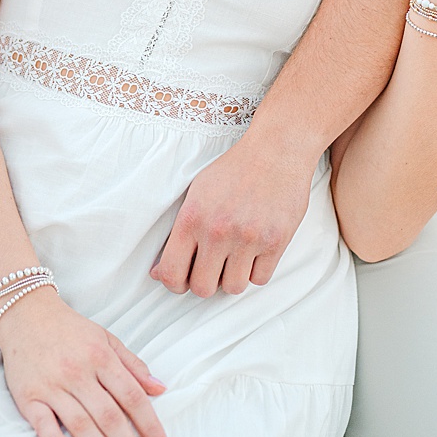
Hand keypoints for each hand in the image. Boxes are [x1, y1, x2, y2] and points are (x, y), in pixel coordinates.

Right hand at [0, 288, 168, 436]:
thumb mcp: (108, 339)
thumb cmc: (72, 330)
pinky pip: (43, 424)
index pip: (133, 397)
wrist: (27, 316)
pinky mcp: (28, 397)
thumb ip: (134, 365)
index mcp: (103, 359)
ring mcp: (53, 386)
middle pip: (109, 415)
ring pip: (81, 423)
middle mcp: (80, 373)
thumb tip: (160, 389)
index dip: (149, 424)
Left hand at [150, 133, 311, 296]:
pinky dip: (258, 270)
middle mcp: (218, 231)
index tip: (183, 281)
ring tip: (237, 258)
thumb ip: (179, 233)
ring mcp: (249, 237)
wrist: (278, 150)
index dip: (174, 284)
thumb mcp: (197, 193)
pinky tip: (257, 252)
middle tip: (214, 267)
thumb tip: (159, 272)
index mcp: (192, 219)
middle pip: (203, 287)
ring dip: (234, 277)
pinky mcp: (276, 240)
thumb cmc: (236, 170)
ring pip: (234, 287)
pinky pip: (261, 278)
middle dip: (207, 282)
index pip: (171, 274)